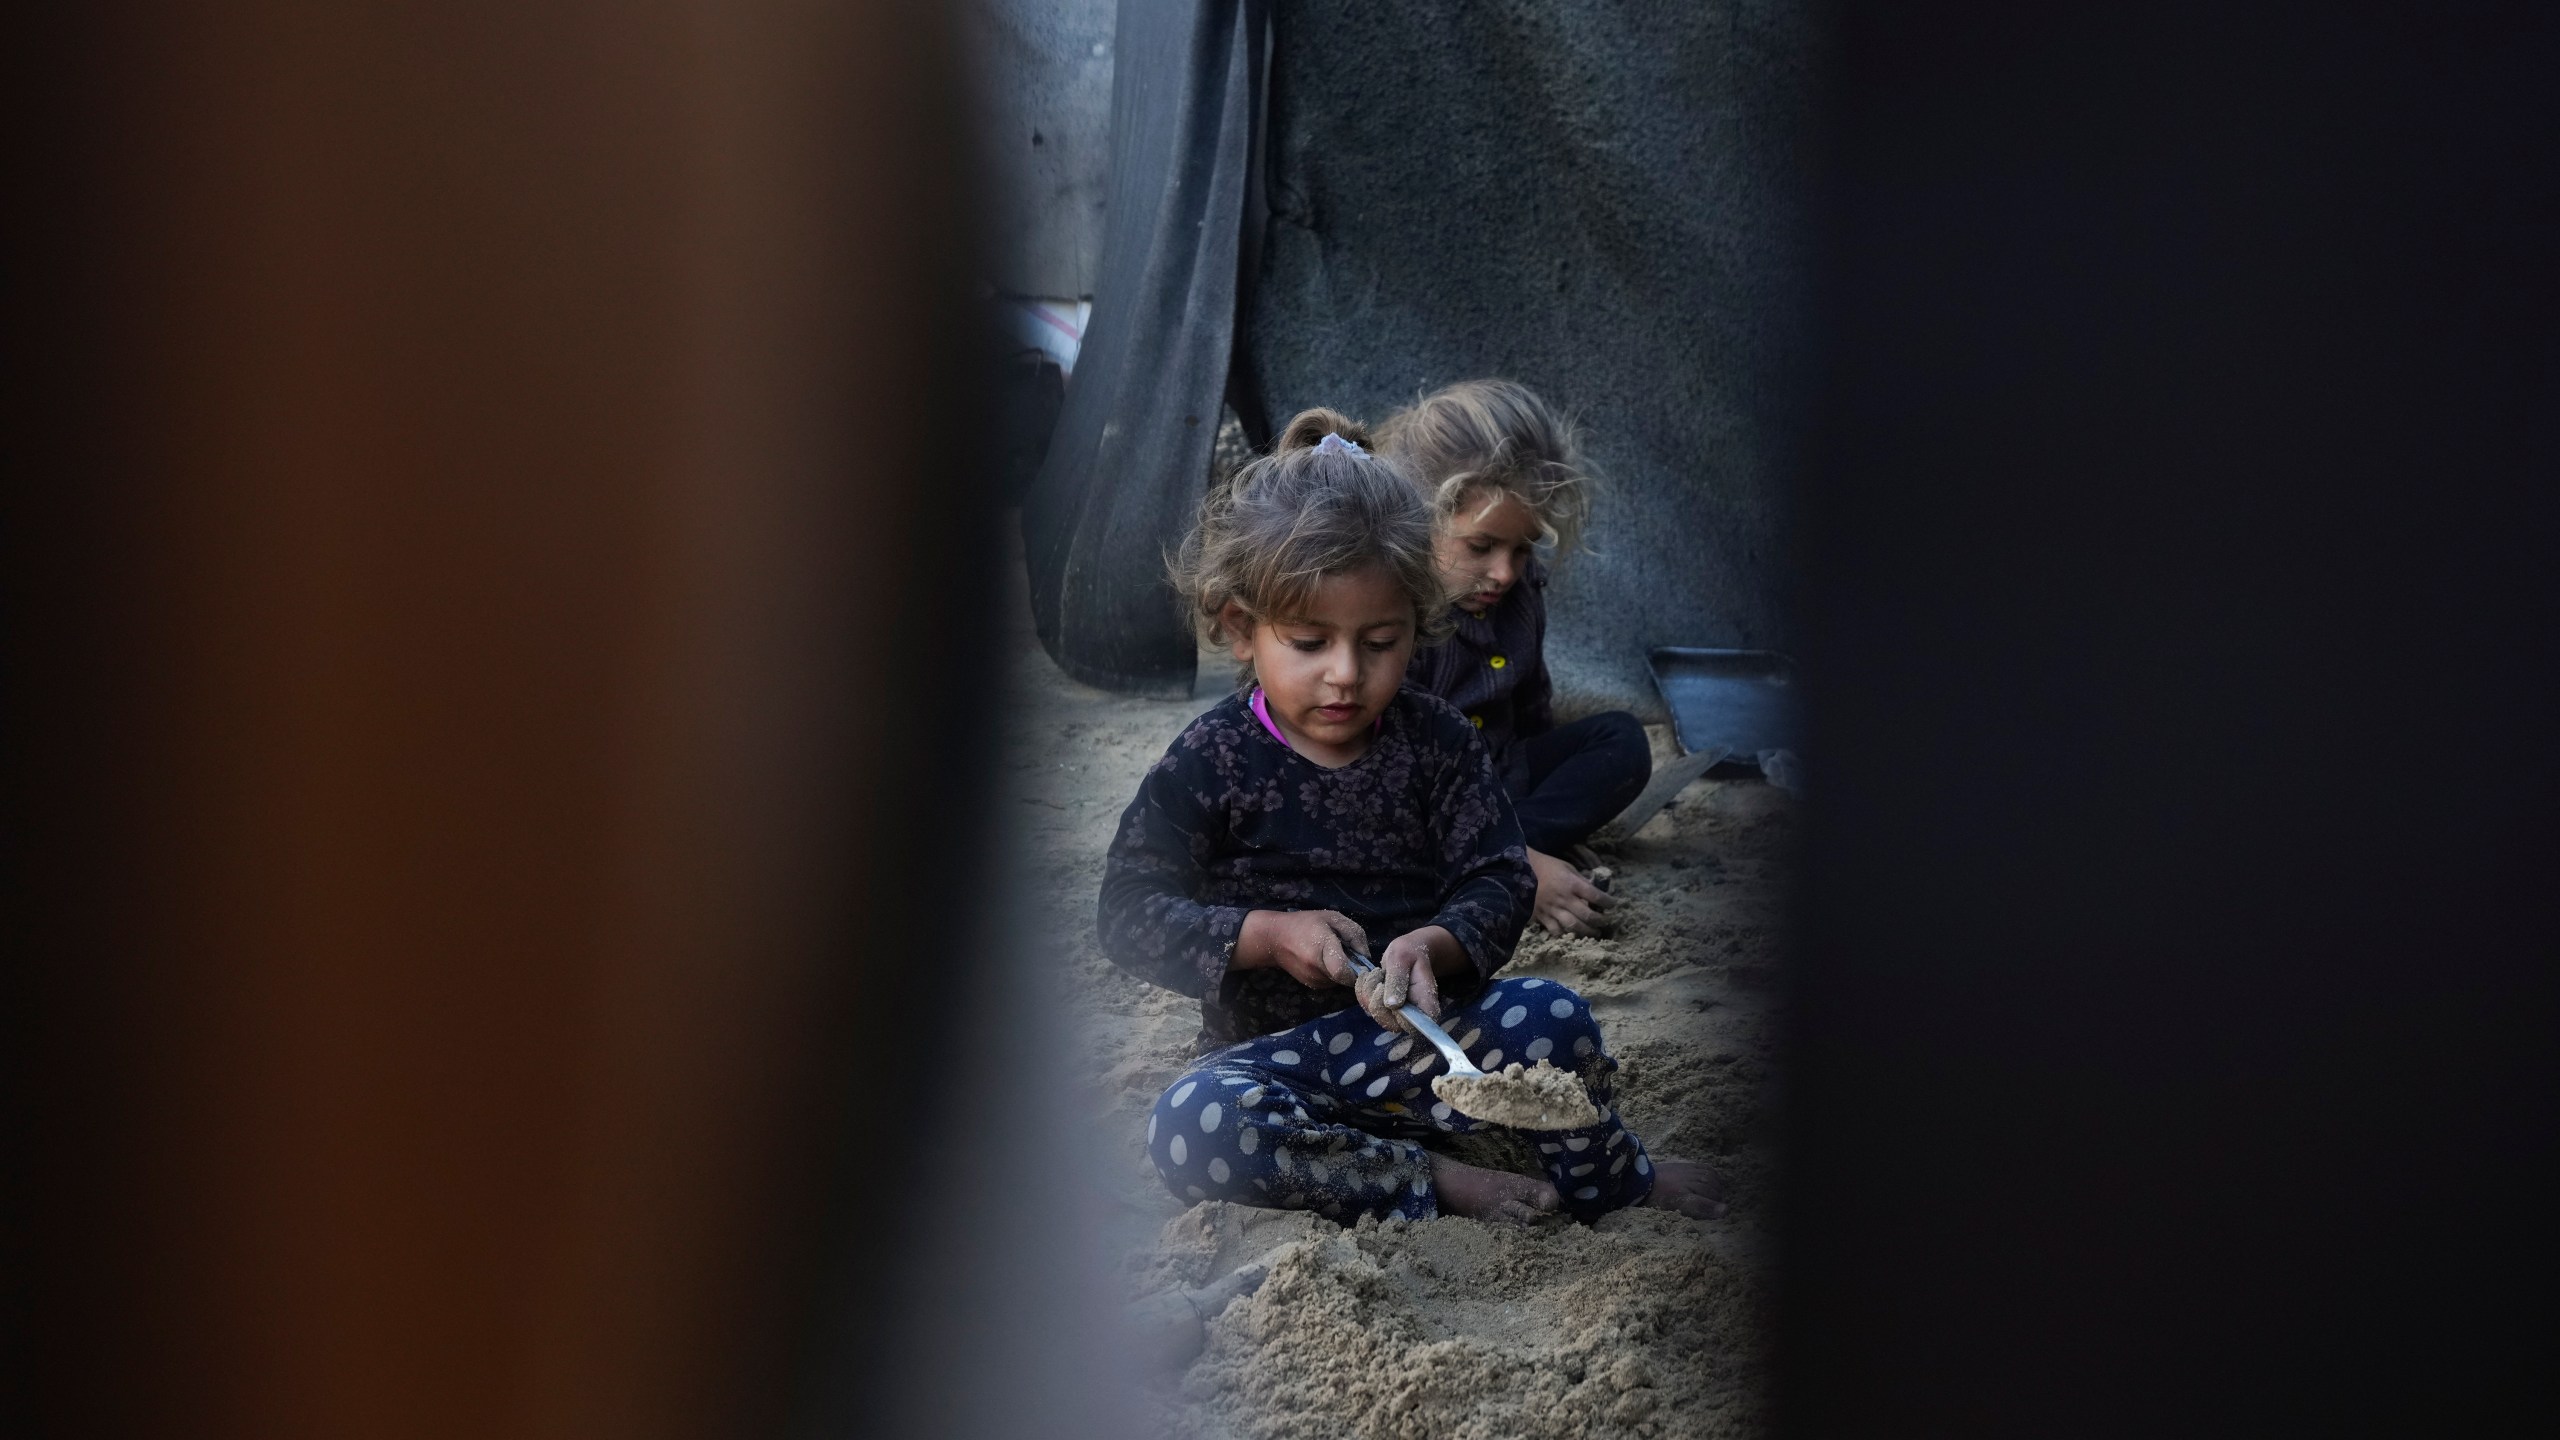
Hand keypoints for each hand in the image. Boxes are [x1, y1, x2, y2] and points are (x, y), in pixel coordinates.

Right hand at [1234, 909, 1365, 990]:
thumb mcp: (1332, 918)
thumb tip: (1366, 956)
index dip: (1357, 969)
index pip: (1342, 971)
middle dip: (1353, 969)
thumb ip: (1354, 934)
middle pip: (1346, 978)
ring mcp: (1312, 979)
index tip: (1360, 960)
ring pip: (1340, 982)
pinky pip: (1331, 983)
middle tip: (1349, 954)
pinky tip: (1326, 961)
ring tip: (1334, 955)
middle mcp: (1316, 968)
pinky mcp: (1311, 985)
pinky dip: (1333, 974)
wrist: (1274, 939)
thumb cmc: (1305, 924)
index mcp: (1322, 948)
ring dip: (1343, 971)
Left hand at [1354, 928, 1449, 1033]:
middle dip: (1375, 997)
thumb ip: (1397, 981)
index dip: (1394, 1014)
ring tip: (1376, 972)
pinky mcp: (1385, 1009)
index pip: (1412, 1027)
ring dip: (1367, 990)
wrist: (1408, 953)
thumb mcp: (1402, 959)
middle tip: (1378, 974)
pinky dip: (1362, 990)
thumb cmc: (1410, 953)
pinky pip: (1366, 1007)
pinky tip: (1369, 976)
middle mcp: (1413, 1016)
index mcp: (1426, 1007)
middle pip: (1388, 1023)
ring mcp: (1397, 1015)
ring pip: (1374, 1014)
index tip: (1384, 987)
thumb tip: (1392, 1005)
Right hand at [1527, 848, 1615, 935]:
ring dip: (1586, 932)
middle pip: (1587, 915)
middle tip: (1605, 922)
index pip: (1596, 896)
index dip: (1608, 902)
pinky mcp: (1542, 916)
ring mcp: (1552, 909)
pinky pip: (1556, 931)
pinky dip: (1566, 935)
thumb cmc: (1546, 866)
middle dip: (1600, 921)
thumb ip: (1580, 880)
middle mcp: (1564, 898)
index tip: (1613, 905)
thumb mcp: (1567, 867)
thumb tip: (1593, 891)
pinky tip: (1572, 935)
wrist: (1519, 870)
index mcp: (1572, 883)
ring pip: (1573, 926)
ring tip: (1594, 933)